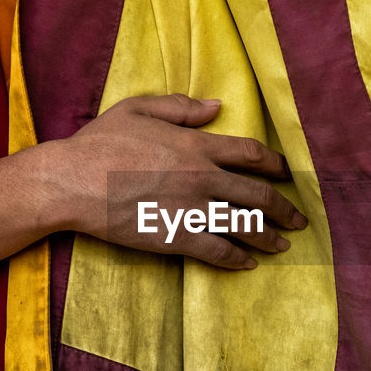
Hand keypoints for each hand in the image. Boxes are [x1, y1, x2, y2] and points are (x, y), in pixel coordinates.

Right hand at [41, 94, 306, 268]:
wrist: (71, 182)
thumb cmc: (100, 143)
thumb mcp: (139, 109)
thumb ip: (181, 107)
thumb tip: (216, 106)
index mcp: (196, 145)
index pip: (251, 154)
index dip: (276, 165)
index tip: (288, 174)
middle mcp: (203, 178)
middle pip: (259, 194)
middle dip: (285, 208)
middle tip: (299, 218)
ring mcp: (192, 210)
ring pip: (245, 226)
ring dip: (270, 237)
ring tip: (282, 245)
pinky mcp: (176, 237)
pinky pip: (218, 251)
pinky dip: (238, 258)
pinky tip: (248, 264)